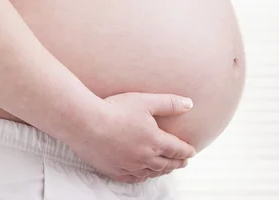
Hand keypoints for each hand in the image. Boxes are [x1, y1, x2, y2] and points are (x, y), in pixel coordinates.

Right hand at [65, 92, 195, 183]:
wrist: (86, 123)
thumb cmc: (114, 109)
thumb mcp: (145, 101)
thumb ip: (168, 103)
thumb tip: (189, 104)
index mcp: (155, 141)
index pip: (177, 149)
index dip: (186, 151)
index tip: (191, 152)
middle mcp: (145, 157)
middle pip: (167, 164)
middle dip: (177, 163)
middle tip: (183, 162)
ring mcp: (129, 166)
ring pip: (151, 172)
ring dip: (162, 170)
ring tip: (166, 168)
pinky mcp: (114, 170)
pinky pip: (133, 178)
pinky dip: (143, 176)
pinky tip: (143, 173)